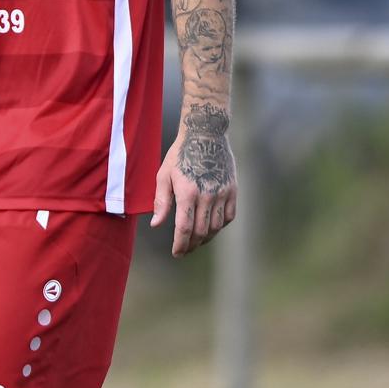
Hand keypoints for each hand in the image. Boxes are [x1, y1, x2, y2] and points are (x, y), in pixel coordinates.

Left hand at [151, 118, 236, 255]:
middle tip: (184, 251)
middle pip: (201, 231)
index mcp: (188, 192)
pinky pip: (229, 216)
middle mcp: (207, 195)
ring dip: (205, 238)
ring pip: (216, 227)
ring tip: (196, 242)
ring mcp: (223, 193)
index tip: (176, 253)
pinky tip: (210, 228)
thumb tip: (156, 225)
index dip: (180, 245)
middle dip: (191, 245)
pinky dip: (220, 226)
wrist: (206, 134)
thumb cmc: (180, 155)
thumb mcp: (164, 175)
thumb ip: (161, 202)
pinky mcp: (232, 190)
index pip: (185, 228)